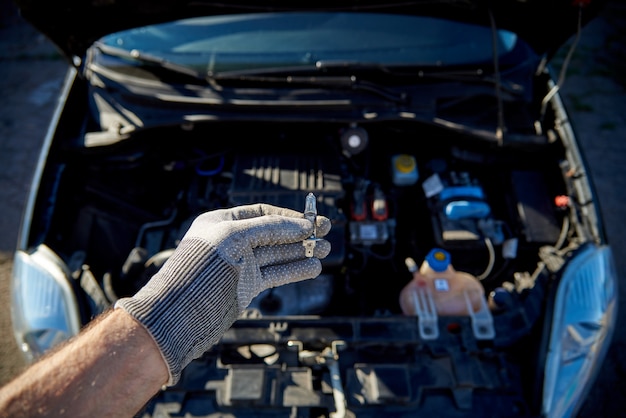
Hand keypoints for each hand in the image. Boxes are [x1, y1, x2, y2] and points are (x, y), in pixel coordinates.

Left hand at [116, 203, 330, 383]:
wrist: (180, 311)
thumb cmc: (199, 266)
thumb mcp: (235, 236)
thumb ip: (271, 228)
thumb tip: (303, 226)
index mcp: (222, 222)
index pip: (262, 213)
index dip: (288, 216)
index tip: (311, 221)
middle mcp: (232, 242)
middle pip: (274, 233)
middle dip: (300, 234)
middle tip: (326, 233)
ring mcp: (239, 265)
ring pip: (277, 254)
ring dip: (302, 252)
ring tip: (326, 251)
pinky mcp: (245, 286)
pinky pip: (275, 274)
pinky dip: (294, 270)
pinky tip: (312, 268)